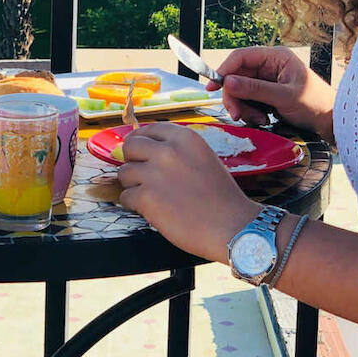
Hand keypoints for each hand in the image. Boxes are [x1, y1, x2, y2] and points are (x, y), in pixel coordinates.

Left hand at [117, 123, 259, 262]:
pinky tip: (150, 210)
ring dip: (132, 185)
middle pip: (130, 146)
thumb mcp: (203, 158)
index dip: (141, 141)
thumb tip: (146, 151)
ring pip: (124, 172)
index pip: (148, 129)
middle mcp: (168, 150)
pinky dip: (134, 204)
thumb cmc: (222, 198)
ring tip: (150, 196)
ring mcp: (155, 173)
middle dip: (131, 160)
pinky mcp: (146, 197)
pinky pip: (126, 196)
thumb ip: (177, 151)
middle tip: (140, 174)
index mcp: (184, 138)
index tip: (139, 151)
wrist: (232, 226)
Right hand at [208, 46, 335, 140]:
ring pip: (239, 91)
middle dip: (235, 96)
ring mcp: (266, 81)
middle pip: (236, 76)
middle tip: (236, 114)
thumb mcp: (284, 96)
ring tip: (259, 118)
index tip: (212, 87)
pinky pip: (247, 101)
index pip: (241, 57)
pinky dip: (250, 112)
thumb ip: (255, 89)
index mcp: (275, 57)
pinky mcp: (266, 95)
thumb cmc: (315, 104)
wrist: (330, 122)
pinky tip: (263, 118)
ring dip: (244, 107)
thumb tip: (227, 82)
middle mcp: (268, 66)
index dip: (224, 70)